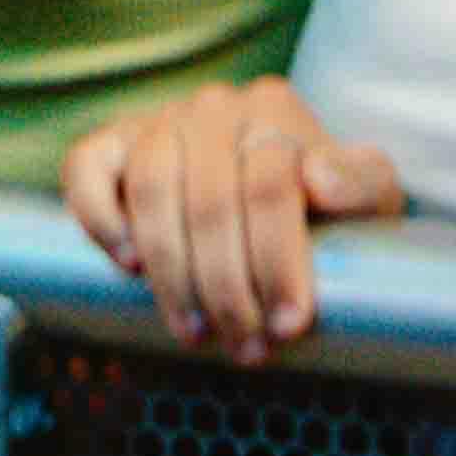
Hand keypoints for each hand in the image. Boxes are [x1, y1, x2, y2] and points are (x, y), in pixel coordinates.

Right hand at [58, 76, 403, 362]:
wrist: (283, 200)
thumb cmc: (327, 210)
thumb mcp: (368, 196)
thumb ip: (362, 182)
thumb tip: (318, 181)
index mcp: (275, 112)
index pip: (271, 184)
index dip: (278, 260)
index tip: (289, 324)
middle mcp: (214, 109)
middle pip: (211, 197)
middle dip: (227, 285)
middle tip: (244, 347)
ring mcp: (159, 123)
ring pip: (153, 188)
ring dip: (172, 271)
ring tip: (195, 331)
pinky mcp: (113, 144)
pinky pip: (87, 167)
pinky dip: (100, 216)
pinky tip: (130, 266)